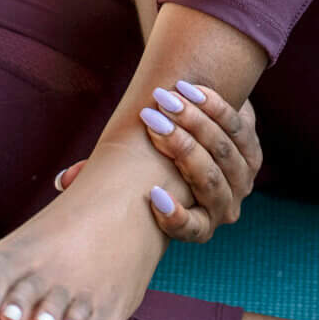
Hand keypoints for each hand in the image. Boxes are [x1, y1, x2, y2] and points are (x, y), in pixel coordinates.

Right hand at [51, 82, 262, 241]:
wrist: (193, 129)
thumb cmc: (152, 162)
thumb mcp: (132, 173)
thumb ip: (103, 177)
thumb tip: (66, 181)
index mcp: (199, 224)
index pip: (195, 230)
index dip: (178, 217)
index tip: (153, 195)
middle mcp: (226, 205)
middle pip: (211, 180)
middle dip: (181, 149)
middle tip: (150, 120)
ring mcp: (243, 177)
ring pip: (225, 151)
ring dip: (195, 122)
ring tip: (164, 99)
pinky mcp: (252, 147)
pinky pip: (238, 126)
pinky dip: (213, 106)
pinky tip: (187, 90)